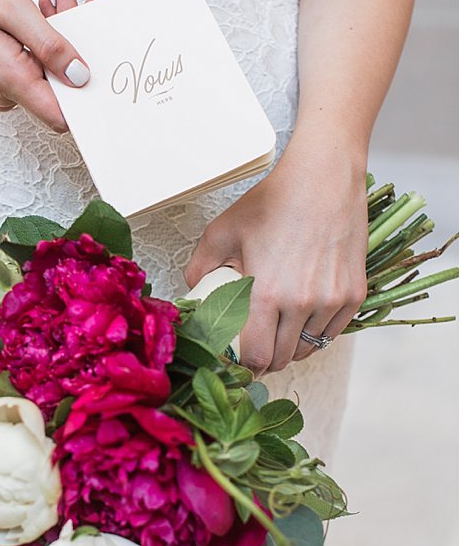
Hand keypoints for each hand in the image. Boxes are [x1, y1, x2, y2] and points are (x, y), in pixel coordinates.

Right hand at [0, 0, 104, 132]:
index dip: (88, 94)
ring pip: (51, 71)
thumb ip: (50, 46)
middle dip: (77, 43)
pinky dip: (46, 37)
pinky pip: (38, 64)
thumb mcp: (13, 10)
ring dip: (62, 34)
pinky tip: (43, 10)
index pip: (60, 116)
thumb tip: (80, 76)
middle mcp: (6, 93)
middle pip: (61, 86)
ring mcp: (4, 87)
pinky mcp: (4, 77)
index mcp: (9, 80)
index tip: (102, 54)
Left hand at [184, 149, 368, 374]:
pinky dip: (315, 333)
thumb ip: (199, 269)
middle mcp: (302, 303)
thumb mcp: (221, 233)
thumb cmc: (272, 203)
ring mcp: (332, 300)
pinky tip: (300, 321)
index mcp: (266, 294)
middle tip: (253, 351)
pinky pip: (332, 331)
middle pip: (282, 358)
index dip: (245, 367)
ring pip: (308, 347)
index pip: (256, 356)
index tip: (237, 363)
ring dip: (290, 348)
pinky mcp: (354, 293)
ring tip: (275, 335)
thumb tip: (192, 293)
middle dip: (264, 361)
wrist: (322, 179)